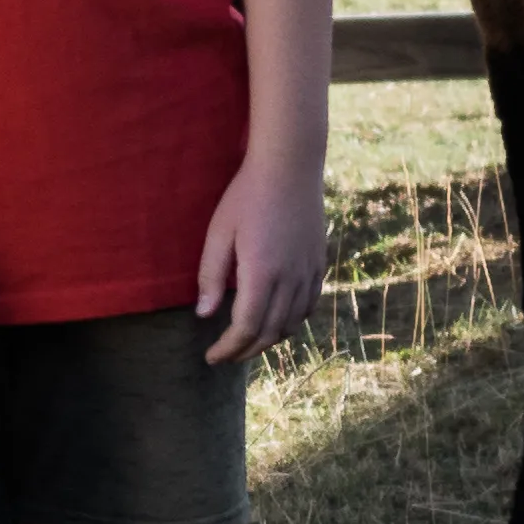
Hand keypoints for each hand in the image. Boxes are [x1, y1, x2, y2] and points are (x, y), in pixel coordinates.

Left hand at [196, 155, 328, 365]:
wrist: (290, 167)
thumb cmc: (246, 196)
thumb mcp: (218, 233)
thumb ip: (211, 275)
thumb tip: (204, 315)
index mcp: (262, 273)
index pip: (246, 328)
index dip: (228, 348)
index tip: (211, 357)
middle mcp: (290, 279)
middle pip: (270, 333)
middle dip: (246, 351)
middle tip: (225, 356)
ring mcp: (309, 272)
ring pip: (292, 323)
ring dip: (269, 340)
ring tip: (247, 343)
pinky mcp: (319, 264)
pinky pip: (309, 306)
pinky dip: (291, 322)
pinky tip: (276, 322)